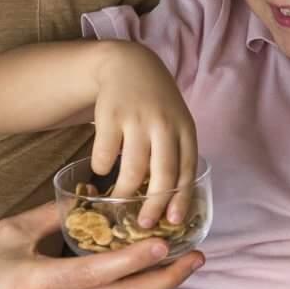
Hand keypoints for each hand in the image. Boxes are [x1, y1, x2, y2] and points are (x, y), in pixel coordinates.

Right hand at [0, 200, 203, 288]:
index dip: (137, 260)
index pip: (100, 273)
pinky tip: (144, 278)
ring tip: (181, 265)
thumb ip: (48, 216)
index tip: (167, 243)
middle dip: (165, 280)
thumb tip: (85, 197)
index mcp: (40, 283)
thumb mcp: (6, 233)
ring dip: (152, 288)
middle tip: (197, 258)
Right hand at [90, 44, 199, 228]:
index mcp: (184, 129)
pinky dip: (102, 167)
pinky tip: (102, 170)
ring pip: (132, 169)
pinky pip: (105, 155)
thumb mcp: (176, 122)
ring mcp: (137, 119)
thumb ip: (177, 154)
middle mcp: (164, 124)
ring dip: (124, 192)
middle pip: (163, 174)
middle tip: (144, 224)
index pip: (187, 170)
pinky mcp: (111, 115)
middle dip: (154, 204)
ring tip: (118, 203)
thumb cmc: (156, 104)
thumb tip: (173, 203)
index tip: (174, 221)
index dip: (181, 198)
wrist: (129, 64)